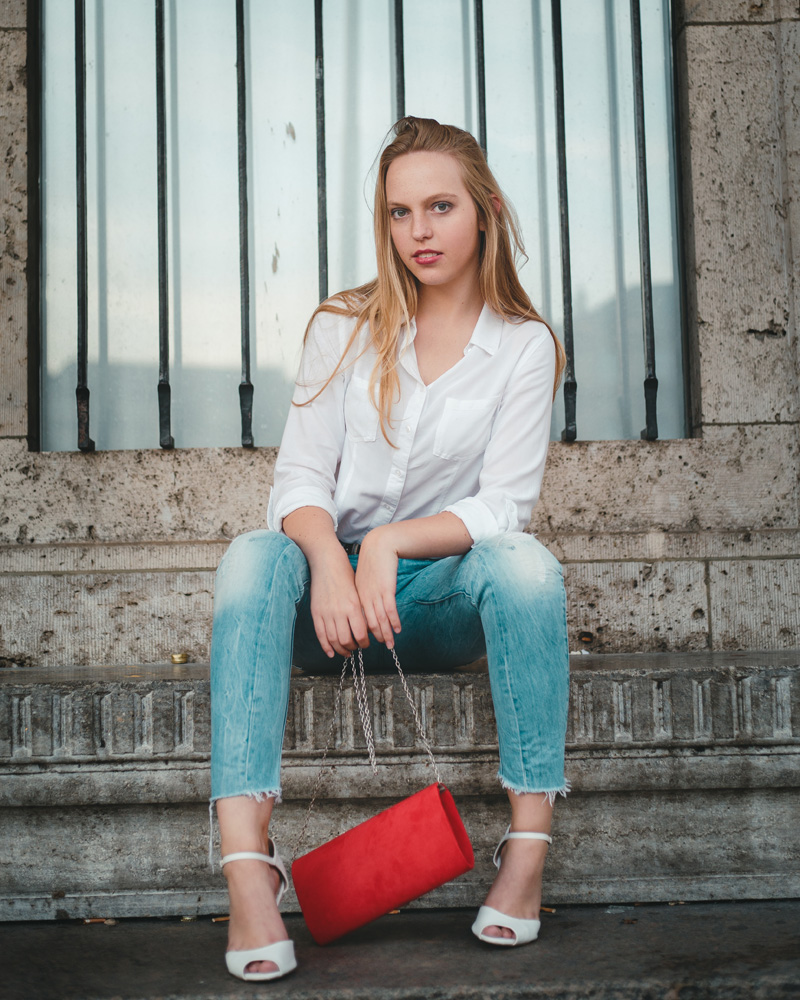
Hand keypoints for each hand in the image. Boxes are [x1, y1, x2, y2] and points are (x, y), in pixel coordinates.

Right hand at [309, 556, 369, 657]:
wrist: (327, 562)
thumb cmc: (346, 575)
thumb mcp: (358, 592)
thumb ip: (361, 610)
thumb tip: (366, 629)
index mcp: (353, 606)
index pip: (361, 634)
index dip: (364, 643)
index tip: (366, 644)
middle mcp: (339, 611)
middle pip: (346, 640)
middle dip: (353, 647)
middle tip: (356, 648)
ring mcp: (326, 613)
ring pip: (333, 640)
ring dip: (340, 649)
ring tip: (346, 651)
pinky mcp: (316, 612)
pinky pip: (320, 634)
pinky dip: (326, 646)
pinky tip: (331, 652)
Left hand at [355, 527, 401, 647]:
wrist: (379, 545)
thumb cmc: (373, 562)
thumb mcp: (364, 579)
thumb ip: (364, 593)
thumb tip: (368, 606)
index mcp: (357, 596)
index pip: (358, 619)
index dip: (363, 632)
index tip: (367, 641)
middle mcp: (364, 597)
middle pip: (368, 623)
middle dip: (375, 637)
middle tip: (381, 647)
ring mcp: (375, 594)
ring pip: (379, 619)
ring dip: (385, 634)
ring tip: (390, 644)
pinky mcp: (386, 589)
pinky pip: (389, 610)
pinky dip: (393, 622)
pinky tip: (397, 629)